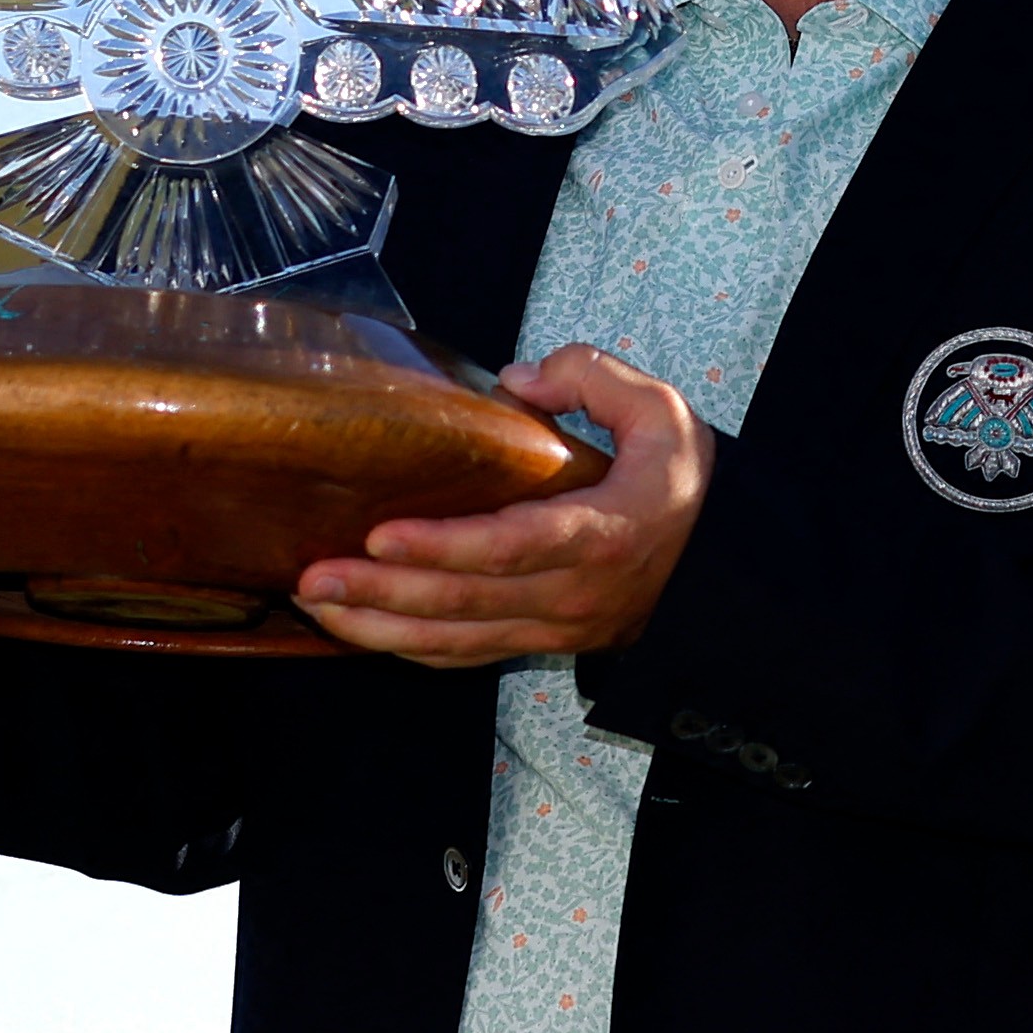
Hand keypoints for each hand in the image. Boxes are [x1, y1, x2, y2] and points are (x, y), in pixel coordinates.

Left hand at [295, 346, 712, 666]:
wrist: (720, 570)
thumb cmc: (683, 486)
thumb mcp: (663, 412)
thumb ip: (592, 378)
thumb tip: (516, 380)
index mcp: (601, 535)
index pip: (510, 548)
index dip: (442, 547)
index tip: (380, 532)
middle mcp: (569, 594)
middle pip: (464, 603)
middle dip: (381, 592)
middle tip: (312, 575)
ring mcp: (551, 628)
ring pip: (455, 641)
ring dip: (378, 628)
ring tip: (314, 602)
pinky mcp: (537, 642)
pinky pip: (465, 654)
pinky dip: (408, 648)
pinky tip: (358, 629)